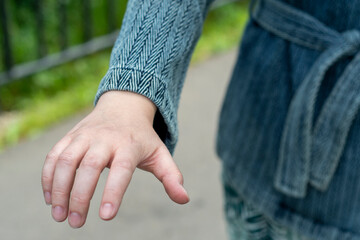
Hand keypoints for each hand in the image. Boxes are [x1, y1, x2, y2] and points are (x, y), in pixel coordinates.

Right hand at [41, 91, 188, 227]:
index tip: (105, 216)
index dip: (113, 192)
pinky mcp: (70, 136)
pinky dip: (48, 176)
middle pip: (89, 166)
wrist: (123, 106)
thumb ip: (171, 176)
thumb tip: (184, 199)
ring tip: (59, 215)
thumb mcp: (160, 153)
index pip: (121, 169)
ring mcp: (85, 136)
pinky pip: (53, 155)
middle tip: (76, 224)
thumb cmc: (142, 136)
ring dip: (58, 189)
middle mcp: (105, 139)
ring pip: (66, 160)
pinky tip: (50, 198)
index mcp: (129, 145)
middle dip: (80, 196)